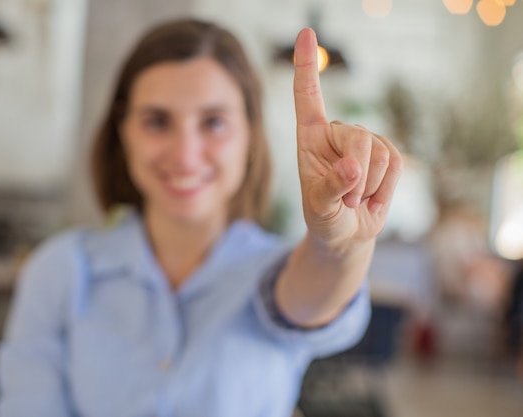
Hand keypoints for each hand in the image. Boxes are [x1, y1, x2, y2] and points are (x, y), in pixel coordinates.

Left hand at [293, 28, 402, 250]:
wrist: (346, 234)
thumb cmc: (324, 217)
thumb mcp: (320, 207)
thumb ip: (332, 187)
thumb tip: (353, 168)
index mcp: (309, 138)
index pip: (307, 96)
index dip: (306, 65)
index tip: (306, 33)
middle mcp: (335, 133)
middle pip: (357, 137)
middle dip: (358, 173)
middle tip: (348, 200)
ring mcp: (363, 142)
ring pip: (380, 151)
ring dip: (371, 185)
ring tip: (356, 200)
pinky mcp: (386, 152)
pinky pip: (396, 162)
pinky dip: (386, 187)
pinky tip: (373, 196)